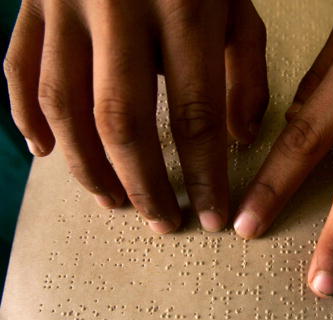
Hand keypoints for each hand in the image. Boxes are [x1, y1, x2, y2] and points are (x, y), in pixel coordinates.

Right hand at [3, 0, 267, 232]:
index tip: (211, 217)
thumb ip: (244, 70)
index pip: (196, 115)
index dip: (204, 175)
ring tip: (113, 200)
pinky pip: (18, 70)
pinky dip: (26, 118)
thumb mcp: (237, 4)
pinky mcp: (32, 4)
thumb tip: (238, 138)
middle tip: (162, 221)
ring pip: (65, 106)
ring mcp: (66, 5)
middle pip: (124, 121)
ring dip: (88, 166)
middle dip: (145, 184)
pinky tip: (46, 155)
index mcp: (185, 10)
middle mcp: (120, 9)